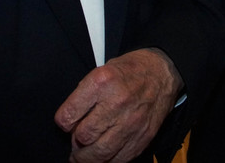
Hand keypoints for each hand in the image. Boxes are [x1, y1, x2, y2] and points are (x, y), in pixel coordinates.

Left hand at [55, 48, 182, 162]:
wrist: (161, 72)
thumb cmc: (130, 70)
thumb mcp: (101, 70)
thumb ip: (84, 96)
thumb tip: (70, 123)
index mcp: (102, 82)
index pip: (68, 115)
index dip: (63, 122)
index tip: (66, 122)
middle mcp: (116, 103)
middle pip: (83, 136)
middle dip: (75, 141)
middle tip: (76, 139)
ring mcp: (131, 122)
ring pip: (99, 153)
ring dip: (87, 157)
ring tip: (84, 154)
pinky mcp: (142, 136)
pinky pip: (119, 159)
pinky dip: (108, 160)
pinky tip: (104, 154)